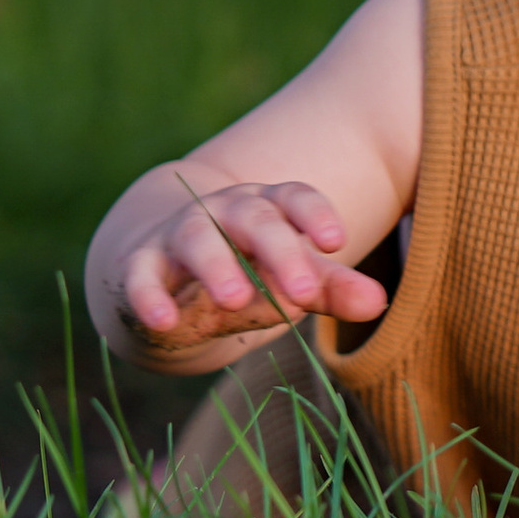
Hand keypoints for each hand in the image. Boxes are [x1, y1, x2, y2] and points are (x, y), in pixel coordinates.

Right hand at [118, 179, 387, 355]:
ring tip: (235, 299)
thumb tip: (378, 303)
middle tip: (303, 292)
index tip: (336, 241)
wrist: (162, 266)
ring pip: (197, 237)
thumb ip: (329, 288)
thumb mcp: (287, 278)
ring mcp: (178, 235)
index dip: (314, 214)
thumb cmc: (242, 269)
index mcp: (266, 207)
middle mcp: (223, 212)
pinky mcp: (139, 266)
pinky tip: (163, 320)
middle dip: (278, 250)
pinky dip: (149, 296)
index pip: (293, 197)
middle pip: (253, 217)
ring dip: (216, 266)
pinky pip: (140, 274)